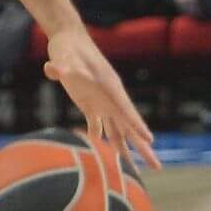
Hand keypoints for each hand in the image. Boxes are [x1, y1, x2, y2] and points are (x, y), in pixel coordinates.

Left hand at [42, 21, 158, 170]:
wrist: (67, 40)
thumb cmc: (68, 48)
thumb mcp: (64, 57)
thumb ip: (61, 66)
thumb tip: (52, 69)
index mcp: (109, 87)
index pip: (126, 109)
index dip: (136, 125)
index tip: (149, 140)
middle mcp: (110, 97)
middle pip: (128, 126)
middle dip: (141, 147)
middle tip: (157, 166)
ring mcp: (101, 102)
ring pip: (116, 130)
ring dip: (123, 149)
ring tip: (134, 170)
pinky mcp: (89, 104)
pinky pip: (96, 125)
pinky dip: (98, 138)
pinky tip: (102, 154)